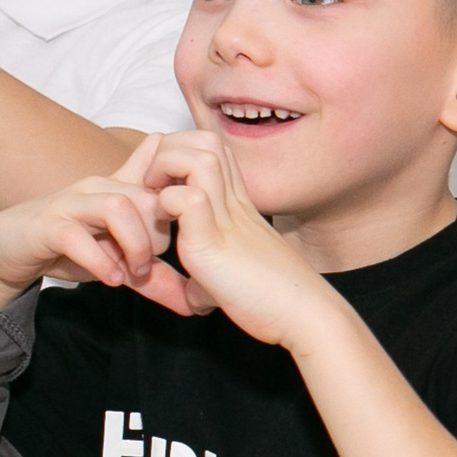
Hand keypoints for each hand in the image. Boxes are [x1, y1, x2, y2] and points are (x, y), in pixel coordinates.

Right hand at [0, 137, 193, 313]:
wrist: (6, 248)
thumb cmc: (67, 248)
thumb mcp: (118, 262)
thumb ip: (154, 277)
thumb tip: (195, 303)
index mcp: (120, 190)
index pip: (164, 185)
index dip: (179, 214)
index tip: (184, 247)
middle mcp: (99, 189)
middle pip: (148, 197)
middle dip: (158, 236)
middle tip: (151, 267)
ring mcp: (72, 204)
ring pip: (117, 207)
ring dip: (134, 244)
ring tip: (134, 273)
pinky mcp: (46, 225)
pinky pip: (76, 236)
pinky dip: (99, 261)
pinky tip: (110, 279)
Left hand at [144, 131, 346, 347]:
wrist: (303, 315)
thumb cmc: (272, 301)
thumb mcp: (232, 278)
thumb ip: (208, 279)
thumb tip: (192, 296)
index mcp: (239, 206)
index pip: (212, 150)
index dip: (181, 154)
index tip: (163, 186)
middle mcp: (234, 203)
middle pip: (204, 140)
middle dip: (169, 152)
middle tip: (153, 187)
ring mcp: (226, 219)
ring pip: (198, 157)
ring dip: (167, 171)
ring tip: (156, 202)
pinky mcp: (214, 242)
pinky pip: (187, 199)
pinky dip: (164, 208)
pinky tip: (163, 235)